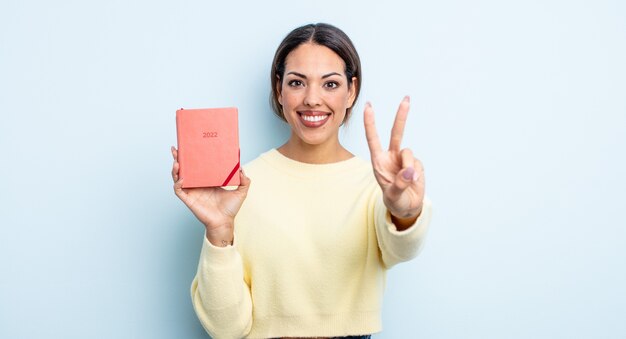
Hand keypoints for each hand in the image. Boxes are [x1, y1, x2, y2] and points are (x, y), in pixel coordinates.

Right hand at [171, 146, 250, 245]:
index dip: (192, 157)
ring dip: (175, 169)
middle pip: (185, 169)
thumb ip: (244, 180)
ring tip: (177, 161)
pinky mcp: (188, 199)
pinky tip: (182, 178)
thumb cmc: (231, 209)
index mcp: (207, 180)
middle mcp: (198, 184)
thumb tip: (241, 167)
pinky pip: (178, 190)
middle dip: (178, 158)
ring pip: (178, 177)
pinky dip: (178, 183)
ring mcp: (192, 191)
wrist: (225, 222)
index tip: (190, 146)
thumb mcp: (241, 191)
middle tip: (176, 148)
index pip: (197, 165)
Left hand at [364, 96, 424, 228]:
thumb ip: (399, 184)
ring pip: (408, 152)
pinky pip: (417, 163)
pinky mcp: (415, 163)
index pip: (373, 139)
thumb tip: (409, 171)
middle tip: (406, 99)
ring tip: (408, 181)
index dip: (370, 123)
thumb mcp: (393, 196)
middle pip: (396, 133)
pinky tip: (414, 181)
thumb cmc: (395, 200)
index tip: (368, 107)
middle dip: (401, 116)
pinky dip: (416, 173)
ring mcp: (404, 159)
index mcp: (379, 161)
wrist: (408, 206)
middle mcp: (391, 156)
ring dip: (408, 166)